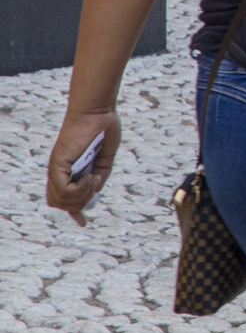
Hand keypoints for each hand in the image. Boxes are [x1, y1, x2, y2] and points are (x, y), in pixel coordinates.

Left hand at [47, 108, 120, 225]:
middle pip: (59, 203)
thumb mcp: (104, 160)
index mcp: (67, 170)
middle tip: (96, 186)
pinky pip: (65, 190)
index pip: (61, 198)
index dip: (72, 211)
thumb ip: (98, 177)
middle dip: (80, 204)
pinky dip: (80, 189)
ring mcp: (55, 168)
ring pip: (61, 200)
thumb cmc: (103, 130)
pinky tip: (91, 177)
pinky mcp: (57, 164)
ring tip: (94, 180)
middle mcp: (57, 171)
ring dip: (82, 196)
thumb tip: (93, 194)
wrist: (97, 111)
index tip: (83, 222)